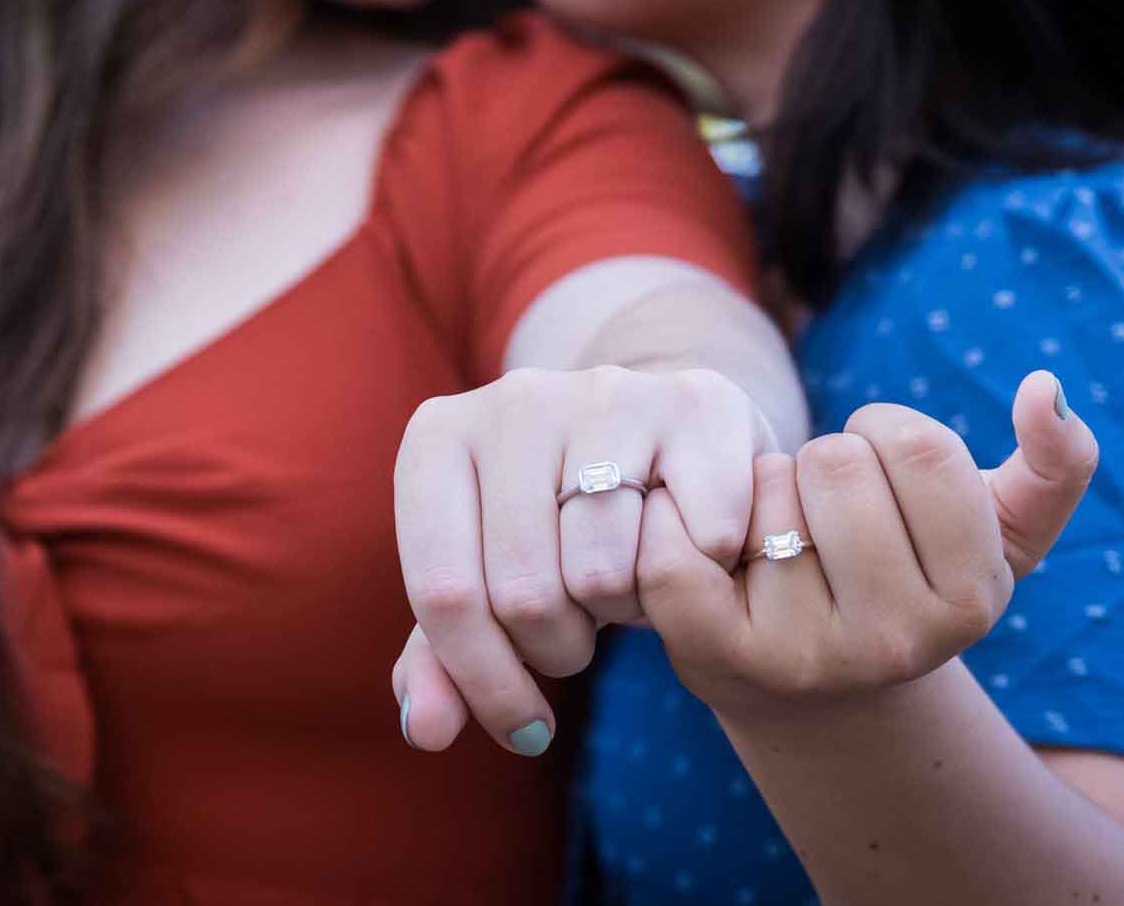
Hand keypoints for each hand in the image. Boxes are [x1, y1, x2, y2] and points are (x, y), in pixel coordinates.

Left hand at [391, 366, 773, 755]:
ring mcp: (607, 393)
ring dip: (624, 612)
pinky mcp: (696, 403)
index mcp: (438, 439)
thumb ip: (441, 660)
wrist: (656, 435)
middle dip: (558, 648)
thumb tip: (424, 730)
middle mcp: (514, 400)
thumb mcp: (486, 582)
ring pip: (605, 573)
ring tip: (623, 582)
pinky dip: (699, 573)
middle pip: (524, 593)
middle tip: (578, 631)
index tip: (523, 729)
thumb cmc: (554, 524)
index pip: (444, 594)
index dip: (485, 683)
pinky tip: (686, 551)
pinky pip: (695, 542)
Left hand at [637, 371, 1097, 724]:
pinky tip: (713, 545)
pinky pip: (681, 540)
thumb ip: (1055, 464)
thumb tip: (1048, 388)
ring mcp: (799, 656)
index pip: (922, 447)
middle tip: (826, 516)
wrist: (807, 686)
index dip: (889, 432)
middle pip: (838, 462)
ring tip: (779, 539)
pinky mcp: (712, 652)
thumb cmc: (906, 578)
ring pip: (763, 487)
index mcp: (971, 603)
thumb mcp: (995, 532)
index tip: (886, 472)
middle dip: (825, 462)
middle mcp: (893, 644)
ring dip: (763, 488)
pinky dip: (683, 516)